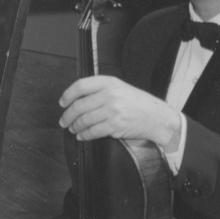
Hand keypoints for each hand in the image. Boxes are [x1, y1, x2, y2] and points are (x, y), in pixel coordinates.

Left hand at [58, 75, 183, 151]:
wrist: (157, 117)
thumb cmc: (138, 103)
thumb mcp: (120, 88)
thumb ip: (100, 90)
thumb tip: (76, 99)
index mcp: (110, 83)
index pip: (80, 86)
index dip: (67, 95)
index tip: (62, 103)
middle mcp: (110, 95)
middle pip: (79, 106)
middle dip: (67, 116)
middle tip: (64, 121)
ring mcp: (113, 110)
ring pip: (84, 120)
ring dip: (75, 127)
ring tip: (73, 129)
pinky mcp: (115, 125)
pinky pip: (92, 131)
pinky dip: (84, 135)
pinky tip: (82, 136)